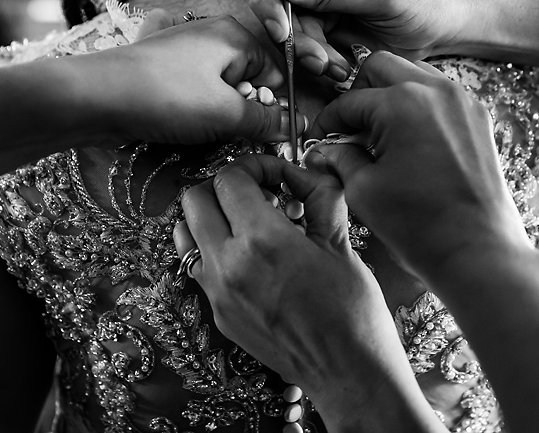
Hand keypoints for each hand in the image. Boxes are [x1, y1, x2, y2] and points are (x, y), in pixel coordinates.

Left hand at [89, 11, 303, 145]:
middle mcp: (209, 32)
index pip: (274, 76)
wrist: (91, 97)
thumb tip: (295, 126)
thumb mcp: (226, 115)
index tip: (260, 135)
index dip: (271, 108)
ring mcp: (179, 45)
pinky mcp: (156, 62)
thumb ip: (266, 122)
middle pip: (246, 80)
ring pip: (216, 85)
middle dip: (240, 111)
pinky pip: (186, 83)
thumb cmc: (165, 99)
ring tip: (192, 125)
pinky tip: (172, 102)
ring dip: (212, 111)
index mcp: (234, 35)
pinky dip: (185, 95)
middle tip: (222, 131)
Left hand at [172, 155, 433, 430]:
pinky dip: (213, 247)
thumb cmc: (353, 310)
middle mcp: (228, 264)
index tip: (279, 176)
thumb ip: (320, 196)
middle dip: (226, 185)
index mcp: (262, 240)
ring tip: (249, 221)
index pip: (230, 178)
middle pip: (195, 197)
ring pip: (185, 232)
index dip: (255, 166)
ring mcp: (217, 292)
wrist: (347, 371)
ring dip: (211, 215)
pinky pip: (197, 265)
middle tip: (260, 192)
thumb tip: (306, 172)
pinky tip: (249, 255)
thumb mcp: (341, 243)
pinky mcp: (217, 313)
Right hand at [306, 51, 528, 278]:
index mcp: (402, 103)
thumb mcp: (364, 191)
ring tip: (381, 134)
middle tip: (350, 127)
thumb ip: (340, 159)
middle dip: (360, 92)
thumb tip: (324, 149)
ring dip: (392, 93)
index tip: (321, 139)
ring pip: (415, 74)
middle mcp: (436, 90)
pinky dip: (421, 106)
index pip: (351, 100)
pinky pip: (442, 95)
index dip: (329, 121)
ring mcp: (463, 101)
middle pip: (382, 67)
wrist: (478, 251)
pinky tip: (410, 141)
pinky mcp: (479, 118)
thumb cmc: (420, 226)